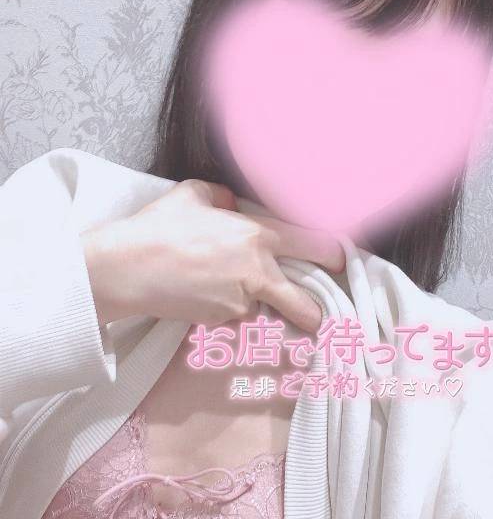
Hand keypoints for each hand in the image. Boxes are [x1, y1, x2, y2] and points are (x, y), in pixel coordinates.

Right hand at [81, 179, 345, 333]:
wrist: (124, 269)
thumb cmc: (157, 227)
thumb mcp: (193, 195)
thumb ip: (222, 198)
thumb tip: (231, 203)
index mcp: (256, 236)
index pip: (314, 245)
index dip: (334, 254)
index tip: (342, 259)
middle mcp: (256, 273)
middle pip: (304, 303)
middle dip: (316, 312)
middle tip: (321, 315)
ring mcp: (239, 303)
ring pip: (262, 311)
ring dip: (257, 309)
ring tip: (228, 296)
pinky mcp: (218, 323)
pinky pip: (233, 318)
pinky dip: (226, 313)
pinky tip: (201, 297)